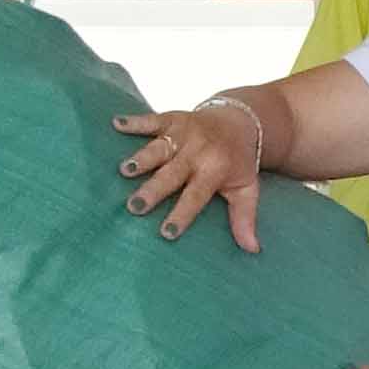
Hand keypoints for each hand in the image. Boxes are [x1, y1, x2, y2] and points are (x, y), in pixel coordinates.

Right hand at [114, 100, 266, 249]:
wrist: (240, 120)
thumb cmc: (238, 161)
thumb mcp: (247, 189)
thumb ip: (245, 218)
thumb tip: (252, 250)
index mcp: (216, 170)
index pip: (196, 196)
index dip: (182, 214)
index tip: (166, 233)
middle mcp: (199, 151)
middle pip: (172, 173)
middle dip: (153, 190)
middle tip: (134, 207)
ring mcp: (184, 133)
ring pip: (160, 148)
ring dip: (141, 158)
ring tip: (124, 171)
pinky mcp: (173, 119)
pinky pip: (152, 119)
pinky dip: (134, 121)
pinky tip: (116, 123)